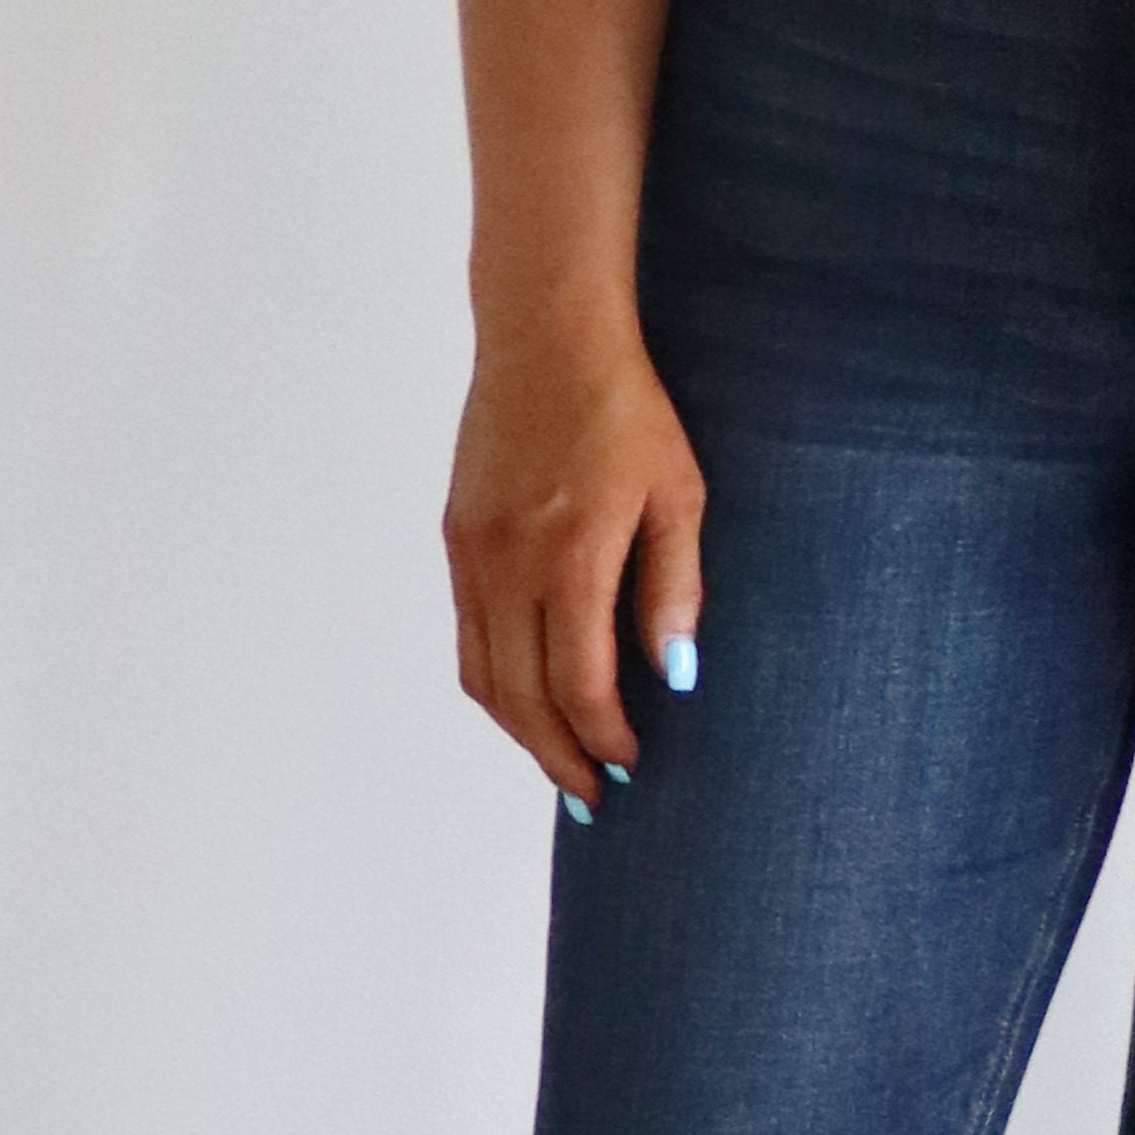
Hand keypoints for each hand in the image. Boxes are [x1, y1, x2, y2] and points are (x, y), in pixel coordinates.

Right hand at [445, 323, 704, 808]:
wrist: (546, 339)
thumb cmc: (627, 410)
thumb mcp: (677, 493)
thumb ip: (674, 586)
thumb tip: (676, 675)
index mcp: (571, 556)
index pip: (580, 683)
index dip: (606, 737)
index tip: (634, 765)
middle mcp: (509, 565)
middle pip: (523, 698)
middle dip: (560, 756)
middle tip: (596, 795)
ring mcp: (473, 554)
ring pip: (484, 676)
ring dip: (521, 731)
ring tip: (562, 760)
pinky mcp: (457, 540)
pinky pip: (469, 635)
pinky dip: (496, 683)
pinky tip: (529, 697)